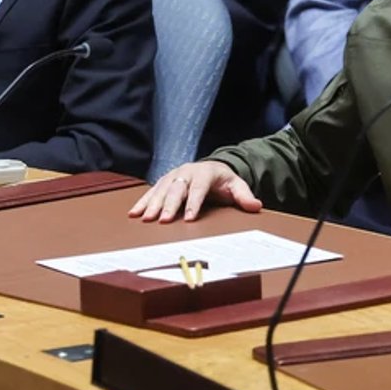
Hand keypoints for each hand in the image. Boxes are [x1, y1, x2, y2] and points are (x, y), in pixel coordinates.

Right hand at [127, 161, 262, 222]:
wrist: (211, 168)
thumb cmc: (223, 181)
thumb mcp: (236, 186)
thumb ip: (244, 196)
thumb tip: (256, 206)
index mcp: (205, 172)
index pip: (199, 188)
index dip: (194, 203)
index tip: (190, 218)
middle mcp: (186, 172)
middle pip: (177, 189)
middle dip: (170, 205)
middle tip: (164, 221)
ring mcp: (173, 175)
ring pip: (161, 189)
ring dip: (153, 204)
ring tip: (145, 219)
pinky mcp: (164, 181)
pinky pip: (152, 191)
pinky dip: (143, 202)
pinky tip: (134, 213)